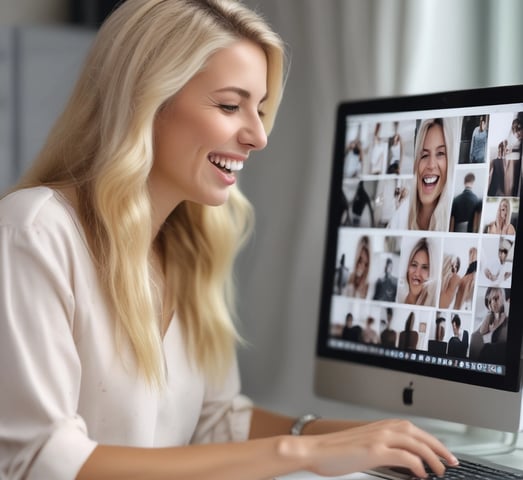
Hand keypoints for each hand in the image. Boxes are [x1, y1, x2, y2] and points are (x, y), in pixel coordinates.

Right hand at [299, 419, 457, 477]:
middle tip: (451, 461)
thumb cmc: (334, 450)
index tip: (443, 452)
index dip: (432, 440)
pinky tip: (421, 474)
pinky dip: (417, 464)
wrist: (315, 449)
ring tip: (440, 469)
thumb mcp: (362, 445)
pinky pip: (405, 456)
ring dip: (432, 456)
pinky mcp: (374, 451)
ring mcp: (379, 438)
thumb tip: (399, 459)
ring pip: (416, 443)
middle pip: (419, 434)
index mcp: (380, 426)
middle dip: (439, 447)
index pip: (414, 429)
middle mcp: (382, 428)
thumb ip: (381, 447)